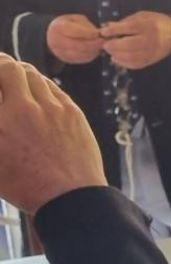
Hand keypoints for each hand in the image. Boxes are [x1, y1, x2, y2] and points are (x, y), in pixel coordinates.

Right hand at [0, 56, 105, 213]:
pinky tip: (36, 91)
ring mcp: (49, 108)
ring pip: (31, 73)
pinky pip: (51, 86)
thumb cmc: (26, 187)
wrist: (70, 198)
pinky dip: (40, 84)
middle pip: (7, 67)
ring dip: (19, 72)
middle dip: (0, 64)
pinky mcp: (70, 110)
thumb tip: (3, 117)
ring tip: (15, 77)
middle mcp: (21, 111)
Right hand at [46, 14, 101, 65]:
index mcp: (59, 27)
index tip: (98, 33)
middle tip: (104, 40)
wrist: (51, 36)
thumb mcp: (74, 19)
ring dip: (94, 50)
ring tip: (102, 44)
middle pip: (78, 45)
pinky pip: (82, 59)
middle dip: (93, 44)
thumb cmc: (67, 24)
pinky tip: (96, 50)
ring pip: (81, 54)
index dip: (89, 33)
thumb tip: (99, 33)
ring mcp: (61, 52)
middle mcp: (58, 41)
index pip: (75, 32)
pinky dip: (91, 55)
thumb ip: (85, 25)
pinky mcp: (67, 60)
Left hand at [100, 12, 170, 69]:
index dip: (114, 31)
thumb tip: (108, 26)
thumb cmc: (156, 22)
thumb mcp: (142, 16)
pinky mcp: (150, 60)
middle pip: (128, 45)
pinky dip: (123, 63)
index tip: (103, 32)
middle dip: (113, 45)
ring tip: (110, 51)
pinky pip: (135, 64)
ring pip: (130, 57)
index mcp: (147, 25)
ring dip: (117, 55)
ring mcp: (150, 52)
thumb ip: (126, 21)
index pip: (129, 28)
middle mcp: (149, 39)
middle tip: (105, 44)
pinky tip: (117, 58)